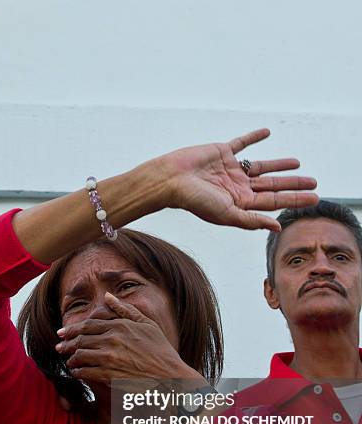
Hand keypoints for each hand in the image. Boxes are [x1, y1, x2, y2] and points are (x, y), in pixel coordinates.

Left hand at [55, 292, 195, 384]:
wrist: (170, 376)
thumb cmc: (161, 350)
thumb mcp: (147, 324)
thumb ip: (125, 310)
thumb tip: (108, 296)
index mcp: (120, 325)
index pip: (89, 324)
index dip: (74, 328)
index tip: (63, 332)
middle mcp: (113, 338)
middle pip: (81, 339)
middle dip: (67, 343)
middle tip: (59, 347)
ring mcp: (110, 357)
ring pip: (80, 355)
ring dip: (72, 358)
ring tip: (69, 361)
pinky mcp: (109, 375)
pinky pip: (85, 372)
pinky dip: (78, 372)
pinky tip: (78, 373)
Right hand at [155, 128, 317, 230]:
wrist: (171, 179)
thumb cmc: (195, 200)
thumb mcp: (227, 213)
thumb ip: (252, 220)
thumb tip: (277, 227)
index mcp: (239, 203)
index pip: (273, 202)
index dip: (295, 199)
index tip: (315, 198)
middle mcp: (237, 187)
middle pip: (271, 185)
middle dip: (292, 184)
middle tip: (314, 182)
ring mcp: (230, 169)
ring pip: (261, 166)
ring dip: (279, 165)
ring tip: (298, 163)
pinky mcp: (222, 152)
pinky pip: (241, 143)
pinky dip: (253, 138)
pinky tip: (266, 133)